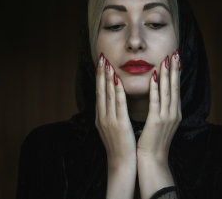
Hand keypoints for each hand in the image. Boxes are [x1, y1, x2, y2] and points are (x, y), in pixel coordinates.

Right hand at [95, 53, 136, 167]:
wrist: (121, 164)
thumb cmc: (120, 147)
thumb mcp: (112, 129)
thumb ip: (112, 115)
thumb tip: (113, 102)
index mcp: (101, 117)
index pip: (99, 93)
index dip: (99, 78)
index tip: (101, 64)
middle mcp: (102, 116)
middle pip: (100, 91)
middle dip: (101, 73)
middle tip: (101, 57)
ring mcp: (109, 120)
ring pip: (107, 94)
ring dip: (107, 77)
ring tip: (107, 63)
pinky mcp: (119, 124)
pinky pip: (118, 104)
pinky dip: (117, 91)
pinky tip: (117, 80)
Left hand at [137, 50, 181, 163]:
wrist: (152, 160)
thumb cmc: (154, 142)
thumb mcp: (161, 123)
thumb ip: (162, 110)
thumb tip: (160, 97)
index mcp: (174, 113)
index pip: (176, 89)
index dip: (176, 73)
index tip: (176, 59)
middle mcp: (173, 113)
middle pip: (175, 87)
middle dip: (175, 69)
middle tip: (175, 53)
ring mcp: (166, 117)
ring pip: (168, 91)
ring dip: (167, 74)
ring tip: (167, 59)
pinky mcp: (156, 121)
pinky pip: (156, 102)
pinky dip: (156, 89)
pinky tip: (155, 77)